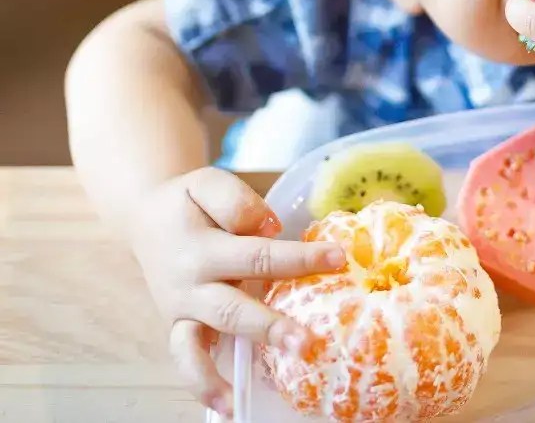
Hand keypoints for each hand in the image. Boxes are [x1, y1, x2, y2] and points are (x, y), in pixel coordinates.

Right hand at [131, 167, 345, 417]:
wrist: (146, 218)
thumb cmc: (191, 203)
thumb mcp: (208, 183)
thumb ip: (238, 202)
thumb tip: (269, 228)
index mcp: (202, 246)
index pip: (258, 254)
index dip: (299, 259)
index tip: (338, 259)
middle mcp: (189, 284)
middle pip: (233, 307)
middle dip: (271, 325)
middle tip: (308, 341)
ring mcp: (182, 310)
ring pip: (205, 341)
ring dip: (238, 361)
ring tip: (268, 378)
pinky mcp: (179, 327)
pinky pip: (187, 360)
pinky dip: (204, 385)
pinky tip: (228, 406)